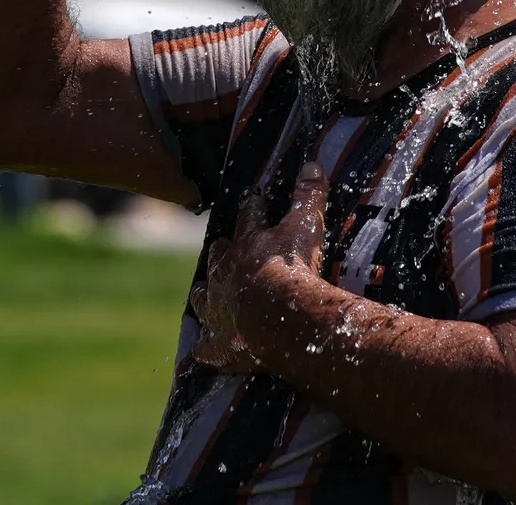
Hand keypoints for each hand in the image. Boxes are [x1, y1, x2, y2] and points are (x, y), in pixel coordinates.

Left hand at [190, 162, 328, 371]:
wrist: (282, 318)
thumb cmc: (294, 269)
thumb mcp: (305, 227)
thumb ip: (308, 196)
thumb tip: (312, 163)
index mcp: (246, 245)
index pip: (249, 219)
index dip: (253, 209)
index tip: (254, 201)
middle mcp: (224, 274)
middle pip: (217, 257)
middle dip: (220, 252)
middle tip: (222, 248)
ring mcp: (218, 310)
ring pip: (202, 298)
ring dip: (204, 294)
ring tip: (203, 293)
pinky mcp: (220, 345)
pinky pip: (207, 349)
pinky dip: (207, 349)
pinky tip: (204, 352)